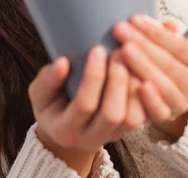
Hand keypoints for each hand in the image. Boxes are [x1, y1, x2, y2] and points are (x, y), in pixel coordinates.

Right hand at [28, 45, 146, 156]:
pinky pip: (146, 115)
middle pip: (112, 114)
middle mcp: (91, 139)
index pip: (84, 105)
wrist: (67, 124)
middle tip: (119, 50)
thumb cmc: (52, 102)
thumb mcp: (40, 92)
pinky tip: (143, 67)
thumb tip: (62, 63)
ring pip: (134, 118)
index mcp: (65, 130)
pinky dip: (148, 92)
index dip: (93, 77)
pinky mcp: (129, 129)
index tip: (97, 49)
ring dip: (135, 85)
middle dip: (118, 80)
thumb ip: (47, 80)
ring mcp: (113, 136)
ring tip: (133, 57)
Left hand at [112, 15, 187, 140]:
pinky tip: (138, 85)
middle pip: (168, 62)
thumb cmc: (164, 59)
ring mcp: (182, 102)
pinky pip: (159, 111)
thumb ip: (166, 33)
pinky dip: (150, 99)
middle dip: (142, 43)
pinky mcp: (168, 117)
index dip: (156, 32)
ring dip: (142, 66)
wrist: (165, 93)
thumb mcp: (168, 43)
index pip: (179, 44)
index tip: (134, 19)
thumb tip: (168, 24)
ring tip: (122, 50)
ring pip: (163, 84)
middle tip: (120, 29)